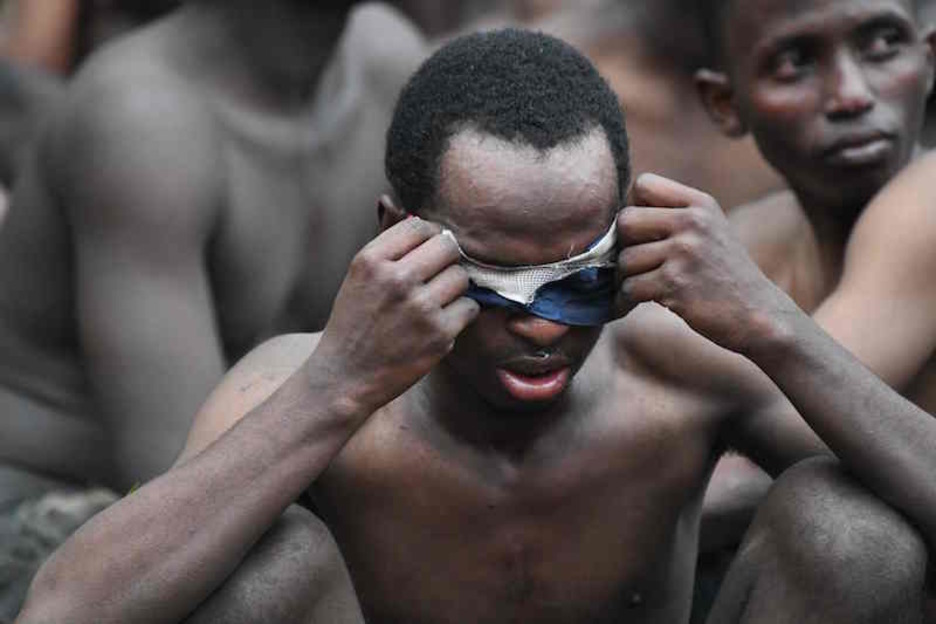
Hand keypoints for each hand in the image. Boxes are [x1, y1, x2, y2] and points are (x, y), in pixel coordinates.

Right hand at [312, 217, 479, 415]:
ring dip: (454, 288)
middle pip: (447, 248)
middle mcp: (396, 280)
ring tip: (435, 302)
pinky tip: (440, 322)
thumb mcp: (358, 276)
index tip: (427, 253)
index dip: (429, 238)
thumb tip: (394, 201)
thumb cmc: (354, 322)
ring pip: (462, 278)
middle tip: (436, 276)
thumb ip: (385, 244)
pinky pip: (469, 308)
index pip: (420, 226)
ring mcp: (420, 308)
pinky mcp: (439, 335)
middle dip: (446, 260)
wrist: (345, 376)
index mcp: (372, 260)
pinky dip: (459, 315)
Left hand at [616, 173, 797, 354]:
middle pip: (626, 220)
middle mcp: (693, 222)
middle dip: (625, 245)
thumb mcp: (709, 230)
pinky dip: (628, 299)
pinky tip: (640, 302)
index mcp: (700, 204)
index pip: (643, 185)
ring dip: (628, 277)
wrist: (757, 314)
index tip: (642, 232)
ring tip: (646, 285)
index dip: (633, 207)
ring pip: (625, 259)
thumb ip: (673, 215)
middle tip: (639, 262)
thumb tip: (616, 217)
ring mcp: (685, 251)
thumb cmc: (723, 274)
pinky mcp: (676, 283)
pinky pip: (630, 287)